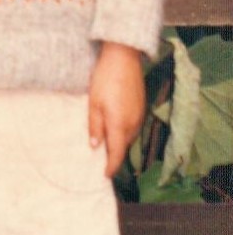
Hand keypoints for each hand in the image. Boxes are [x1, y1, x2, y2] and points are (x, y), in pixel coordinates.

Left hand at [88, 42, 144, 175]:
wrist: (124, 58)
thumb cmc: (105, 79)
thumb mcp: (94, 103)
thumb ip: (95, 127)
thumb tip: (95, 147)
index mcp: (119, 126)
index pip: (117, 154)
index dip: (111, 167)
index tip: (105, 176)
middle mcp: (132, 125)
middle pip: (123, 147)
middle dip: (114, 156)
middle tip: (102, 162)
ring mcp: (139, 116)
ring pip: (129, 137)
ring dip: (119, 143)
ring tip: (107, 146)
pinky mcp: (140, 107)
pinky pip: (132, 127)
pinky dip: (124, 132)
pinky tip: (115, 127)